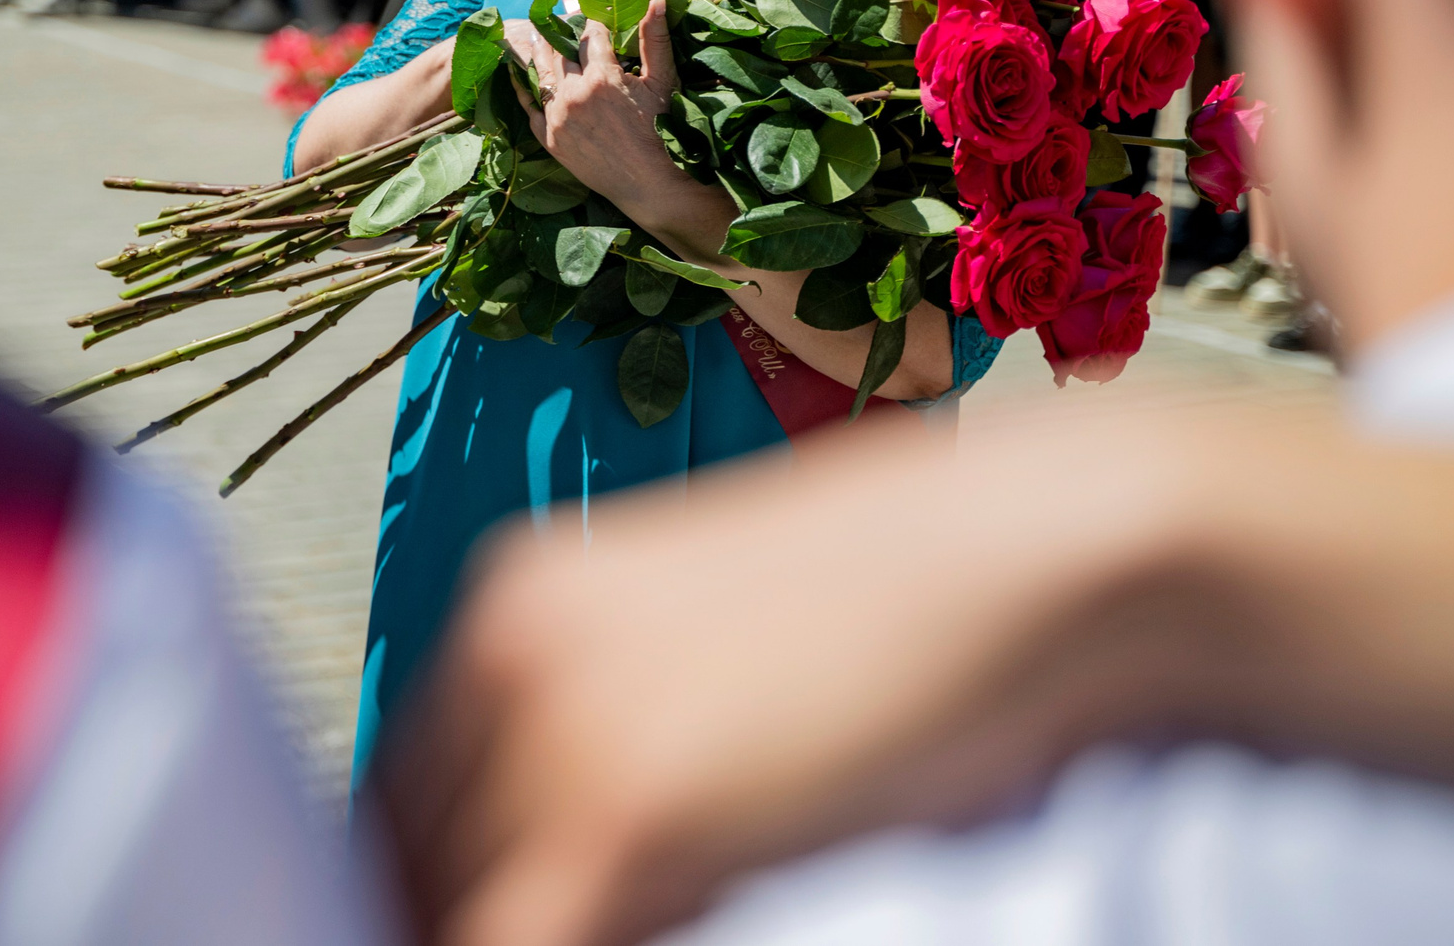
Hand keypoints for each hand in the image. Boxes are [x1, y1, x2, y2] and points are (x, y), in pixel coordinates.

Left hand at [379, 416, 1192, 945]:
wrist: (1044, 547)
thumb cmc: (924, 601)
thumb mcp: (721, 646)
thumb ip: (625, 727)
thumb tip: (579, 853)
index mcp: (520, 598)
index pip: (408, 790)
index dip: (430, 885)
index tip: (460, 924)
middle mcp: (510, 648)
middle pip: (411, 853)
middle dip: (447, 921)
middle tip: (521, 942)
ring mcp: (560, 725)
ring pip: (452, 907)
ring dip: (498, 940)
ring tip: (622, 935)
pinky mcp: (627, 812)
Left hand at [508, 0, 682, 212]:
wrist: (647, 183)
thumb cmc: (660, 132)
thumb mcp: (662, 83)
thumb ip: (655, 39)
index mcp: (602, 75)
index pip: (591, 35)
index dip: (594, 24)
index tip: (593, 20)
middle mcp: (574, 92)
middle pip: (560, 50)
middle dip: (560, 32)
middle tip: (555, 18)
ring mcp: (558, 115)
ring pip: (541, 72)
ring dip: (537, 50)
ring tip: (532, 33)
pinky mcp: (549, 137)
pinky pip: (528, 105)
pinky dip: (521, 86)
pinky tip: (514, 71)